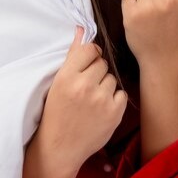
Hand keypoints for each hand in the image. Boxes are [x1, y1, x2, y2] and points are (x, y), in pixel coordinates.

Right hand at [35, 26, 127, 169]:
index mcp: (67, 76)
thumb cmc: (57, 112)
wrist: (60, 147)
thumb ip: (73, 55)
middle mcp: (85, 86)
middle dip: (96, 72)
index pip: (90, 49)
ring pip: (112, 78)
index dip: (90, 57)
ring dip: (105, 86)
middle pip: (102, 63)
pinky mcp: (115, 113)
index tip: (86, 66)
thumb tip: (82, 30)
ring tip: (92, 100)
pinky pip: (121, 93)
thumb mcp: (58, 83)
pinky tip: (101, 109)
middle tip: (86, 88)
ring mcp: (101, 100)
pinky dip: (114, 100)